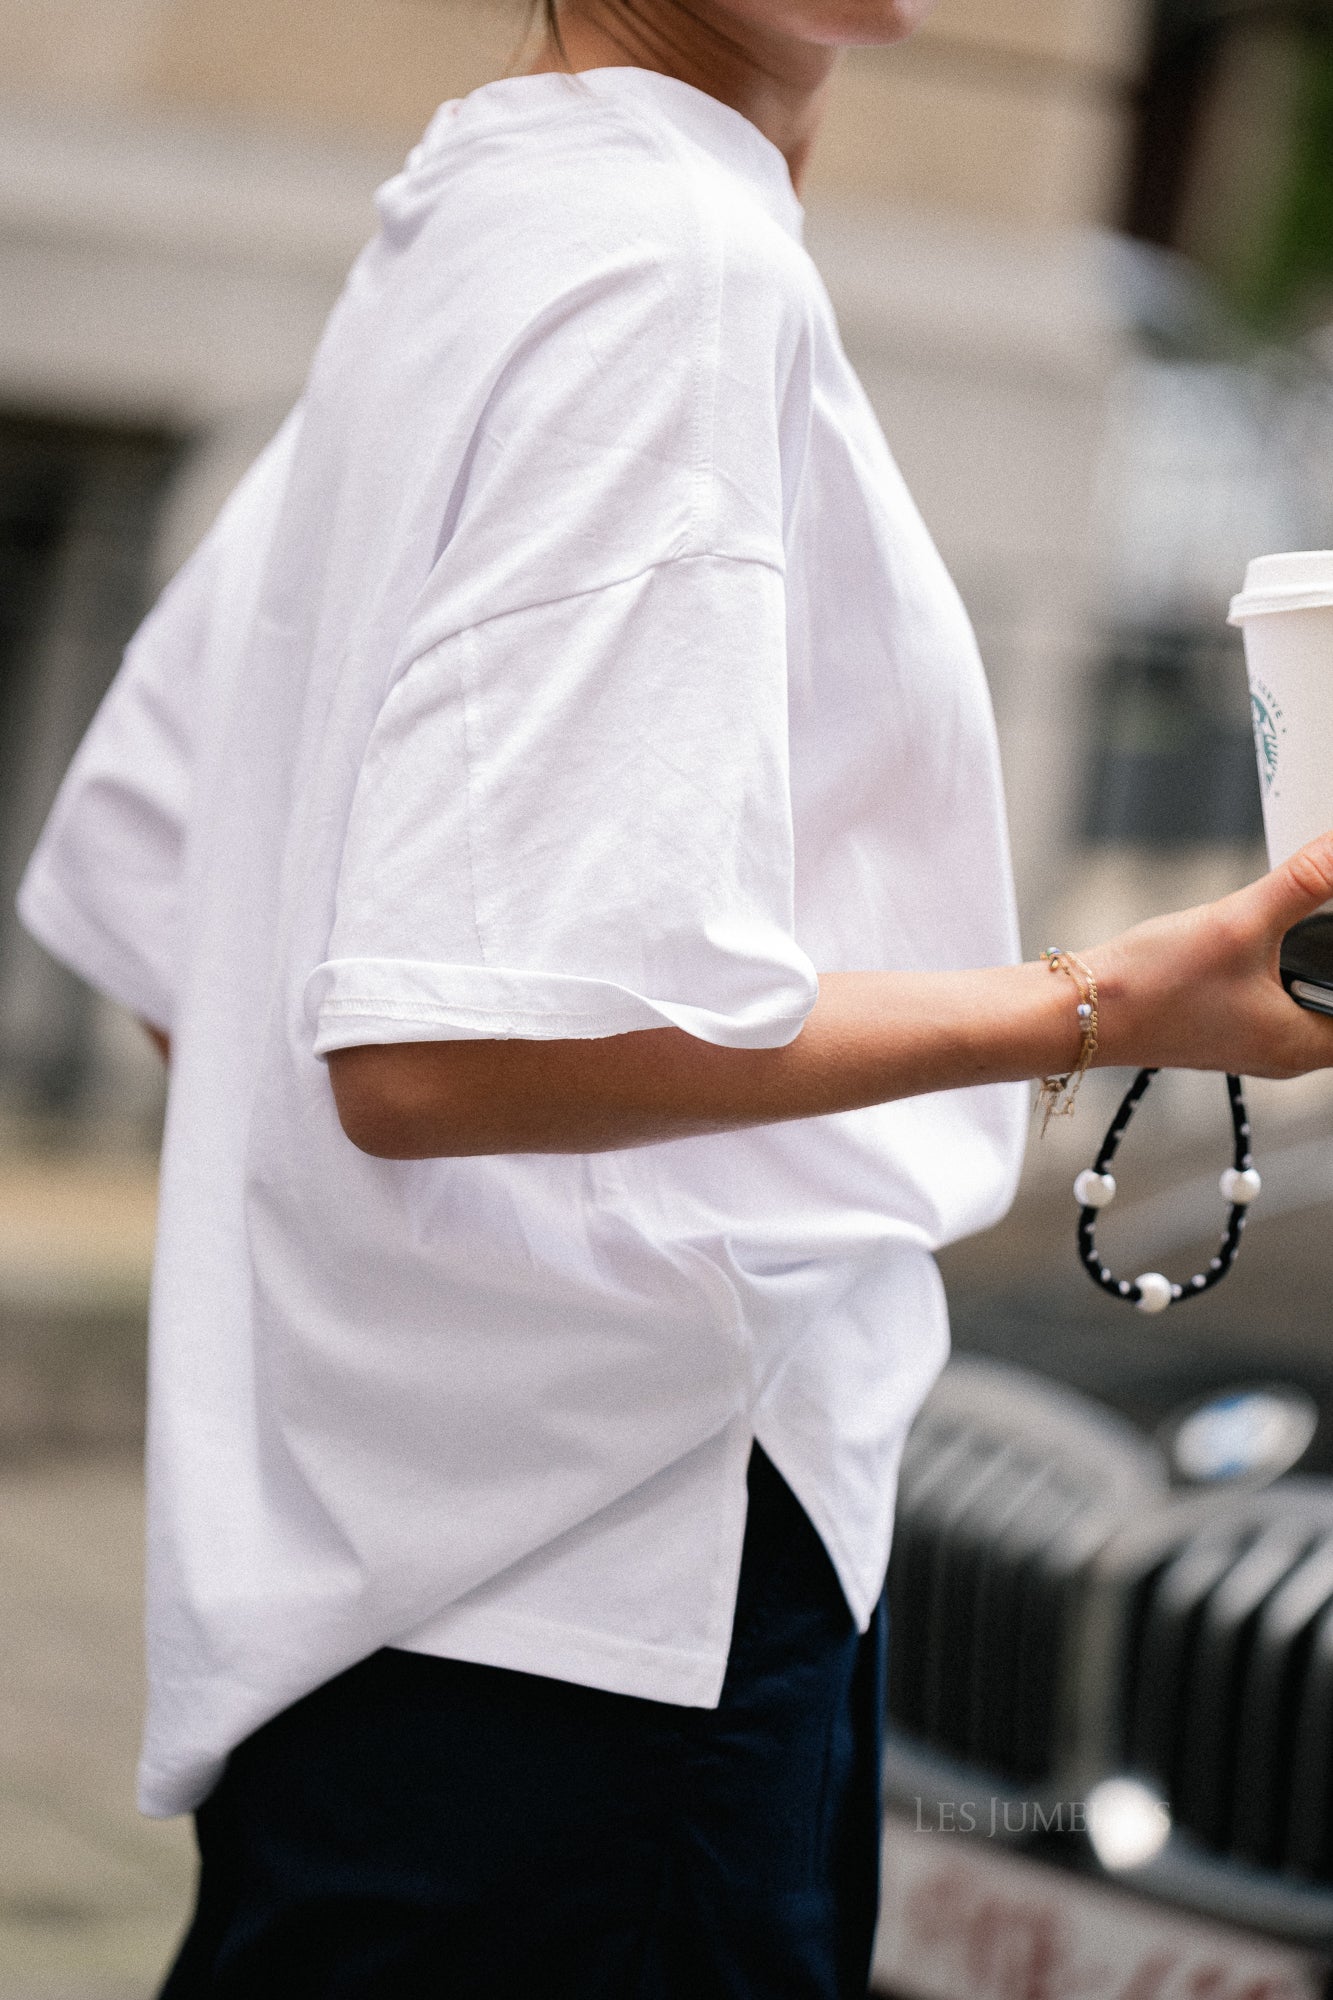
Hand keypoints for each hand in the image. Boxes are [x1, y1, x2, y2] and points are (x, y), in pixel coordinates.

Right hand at [1086, 833, 1332, 1079]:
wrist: (1080, 1012)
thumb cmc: (1152, 989)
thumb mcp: (1238, 924)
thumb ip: (1304, 883)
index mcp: (1305, 1044)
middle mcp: (1291, 1051)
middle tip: (1327, 914)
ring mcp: (1263, 1039)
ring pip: (1319, 997)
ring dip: (1321, 956)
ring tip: (1310, 914)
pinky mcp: (1237, 1024)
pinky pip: (1286, 995)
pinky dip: (1292, 963)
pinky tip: (1274, 931)